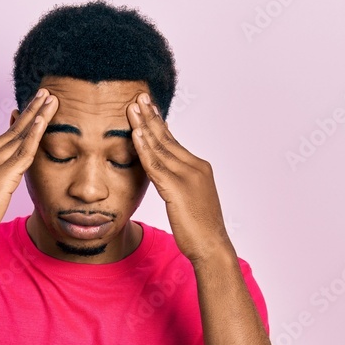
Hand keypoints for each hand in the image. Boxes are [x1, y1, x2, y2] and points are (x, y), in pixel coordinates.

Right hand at [0, 89, 59, 250]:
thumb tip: (0, 183)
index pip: (5, 136)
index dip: (21, 121)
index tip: (33, 108)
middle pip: (14, 129)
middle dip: (32, 110)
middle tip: (46, 93)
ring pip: (21, 135)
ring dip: (38, 115)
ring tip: (52, 99)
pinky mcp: (1, 175)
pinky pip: (23, 151)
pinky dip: (34, 134)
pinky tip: (43, 121)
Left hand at [126, 93, 232, 264]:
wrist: (212, 247)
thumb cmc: (200, 229)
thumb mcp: (189, 200)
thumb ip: (178, 184)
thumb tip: (166, 177)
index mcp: (198, 168)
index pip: (174, 141)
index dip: (158, 123)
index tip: (148, 107)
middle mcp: (195, 167)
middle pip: (167, 138)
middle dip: (151, 116)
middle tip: (139, 97)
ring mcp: (187, 177)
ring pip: (160, 147)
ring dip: (144, 126)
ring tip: (133, 108)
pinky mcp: (177, 190)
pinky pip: (156, 165)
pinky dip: (144, 149)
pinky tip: (136, 134)